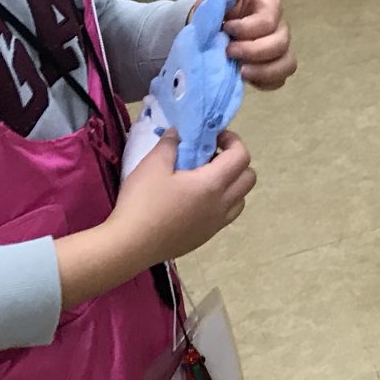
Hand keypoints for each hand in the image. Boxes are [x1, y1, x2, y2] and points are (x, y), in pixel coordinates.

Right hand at [57, 131, 254, 307]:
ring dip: (232, 184)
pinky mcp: (206, 237)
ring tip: (205, 178)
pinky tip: (195, 200)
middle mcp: (222, 205)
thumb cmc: (143, 202)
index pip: (242, 156)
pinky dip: (222, 202)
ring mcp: (216, 224)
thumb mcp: (153, 165)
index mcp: (213, 184)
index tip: (213, 137)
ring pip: (240, 199)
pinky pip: (226, 215)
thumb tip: (178, 133)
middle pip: (249, 178)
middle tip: (211, 156)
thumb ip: (170, 144)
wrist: (130, 246)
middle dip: (236, 161)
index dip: (233, 141)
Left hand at [199, 0, 295, 90]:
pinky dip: (264, 81)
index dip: (247, 28)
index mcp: (268, 7)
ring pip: (286, 63)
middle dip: (252, 50)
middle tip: (228, 51)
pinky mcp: (274, 69)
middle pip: (280, 43)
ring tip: (239, 71)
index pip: (269, 20)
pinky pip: (280, 80)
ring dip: (262, 70)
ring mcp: (280, 50)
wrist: (205, 33)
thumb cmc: (214, 11)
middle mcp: (280, 28)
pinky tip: (245, 77)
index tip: (226, 28)